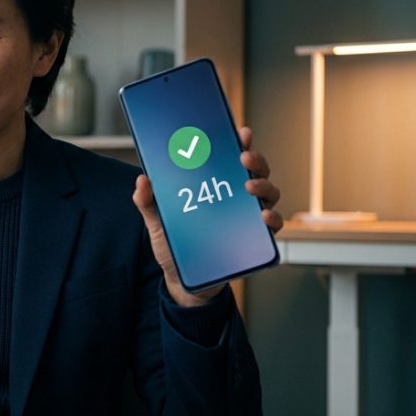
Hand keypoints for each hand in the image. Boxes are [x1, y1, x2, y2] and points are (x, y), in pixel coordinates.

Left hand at [132, 126, 283, 306]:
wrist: (185, 283)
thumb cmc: (176, 247)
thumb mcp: (157, 223)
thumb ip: (147, 202)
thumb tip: (142, 180)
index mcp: (216, 186)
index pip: (231, 158)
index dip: (240, 143)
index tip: (240, 132)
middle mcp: (236, 198)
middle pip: (256, 170)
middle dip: (255, 159)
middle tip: (243, 158)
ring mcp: (248, 217)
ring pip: (269, 193)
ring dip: (264, 185)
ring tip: (249, 186)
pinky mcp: (255, 239)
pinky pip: (273, 225)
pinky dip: (273, 218)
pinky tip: (263, 216)